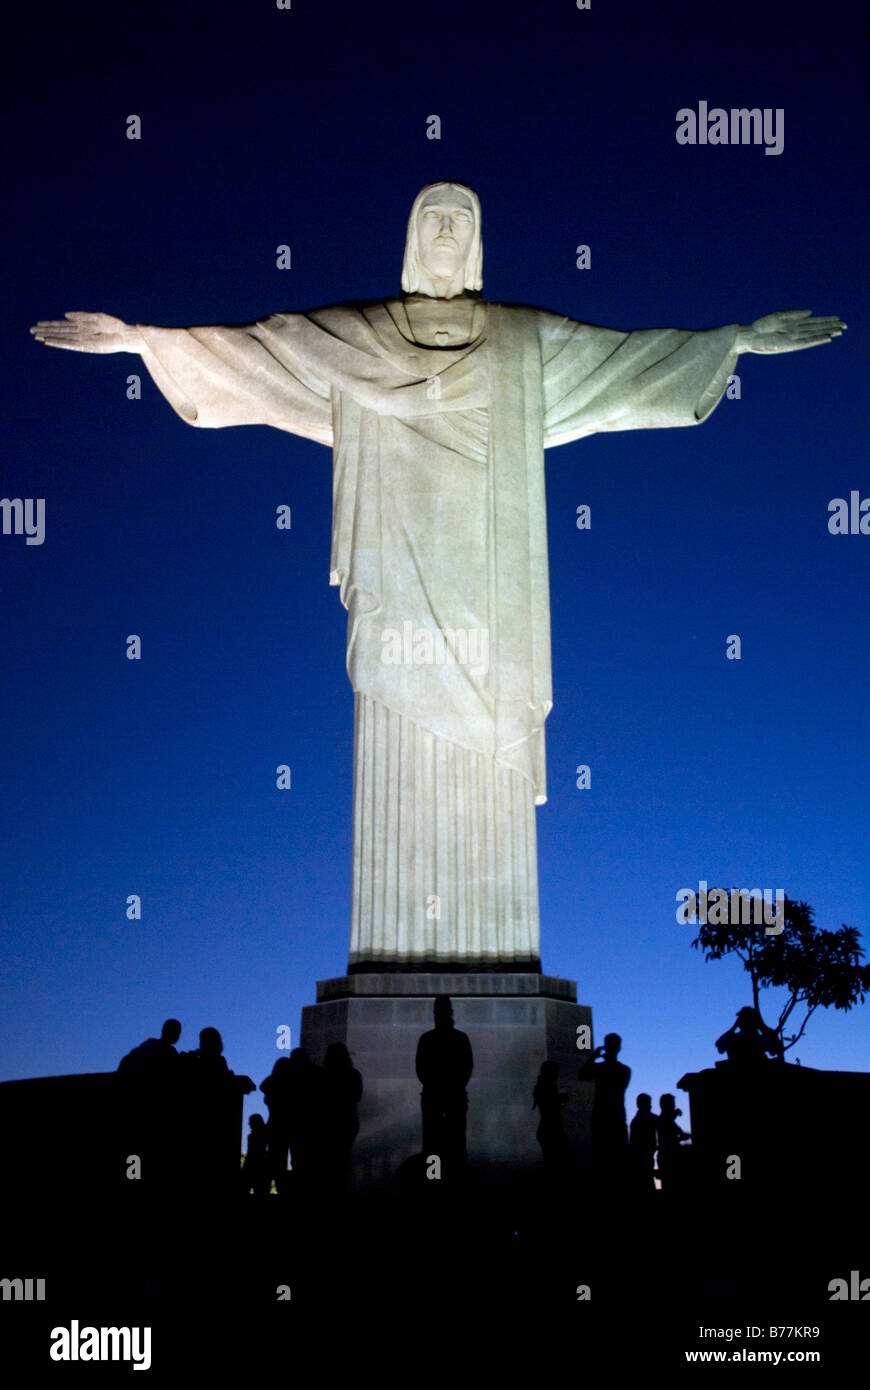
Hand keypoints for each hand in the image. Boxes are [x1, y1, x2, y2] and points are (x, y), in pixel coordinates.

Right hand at [29, 311, 145, 353]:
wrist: (125, 335)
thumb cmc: (114, 325)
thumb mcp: (97, 317)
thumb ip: (81, 316)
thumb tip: (65, 315)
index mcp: (82, 325)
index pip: (63, 325)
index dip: (50, 325)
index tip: (38, 324)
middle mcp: (80, 333)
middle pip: (59, 331)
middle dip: (46, 331)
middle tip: (31, 331)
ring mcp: (83, 340)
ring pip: (62, 338)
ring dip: (49, 337)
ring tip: (37, 336)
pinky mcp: (87, 346)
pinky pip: (71, 344)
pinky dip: (61, 343)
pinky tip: (51, 342)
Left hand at [737, 309, 845, 353]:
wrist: (749, 335)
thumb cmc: (762, 326)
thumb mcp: (779, 316)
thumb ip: (795, 314)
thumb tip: (811, 312)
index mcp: (794, 324)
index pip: (814, 322)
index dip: (826, 320)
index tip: (838, 319)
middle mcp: (796, 332)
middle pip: (817, 328)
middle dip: (830, 327)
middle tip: (845, 326)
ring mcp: (793, 339)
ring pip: (814, 335)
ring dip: (826, 333)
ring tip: (839, 332)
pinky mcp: (788, 345)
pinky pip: (805, 343)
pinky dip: (815, 340)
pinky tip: (825, 338)